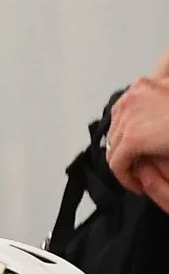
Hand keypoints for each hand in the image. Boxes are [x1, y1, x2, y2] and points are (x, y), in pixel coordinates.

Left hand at [108, 57, 168, 213]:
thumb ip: (160, 100)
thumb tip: (154, 120)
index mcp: (141, 87)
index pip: (122, 114)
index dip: (127, 134)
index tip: (138, 149)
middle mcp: (129, 100)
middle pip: (115, 132)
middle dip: (125, 151)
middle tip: (136, 166)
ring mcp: (128, 120)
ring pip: (114, 149)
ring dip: (125, 165)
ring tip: (138, 177)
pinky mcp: (132, 140)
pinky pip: (118, 165)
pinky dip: (125, 178)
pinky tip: (137, 186)